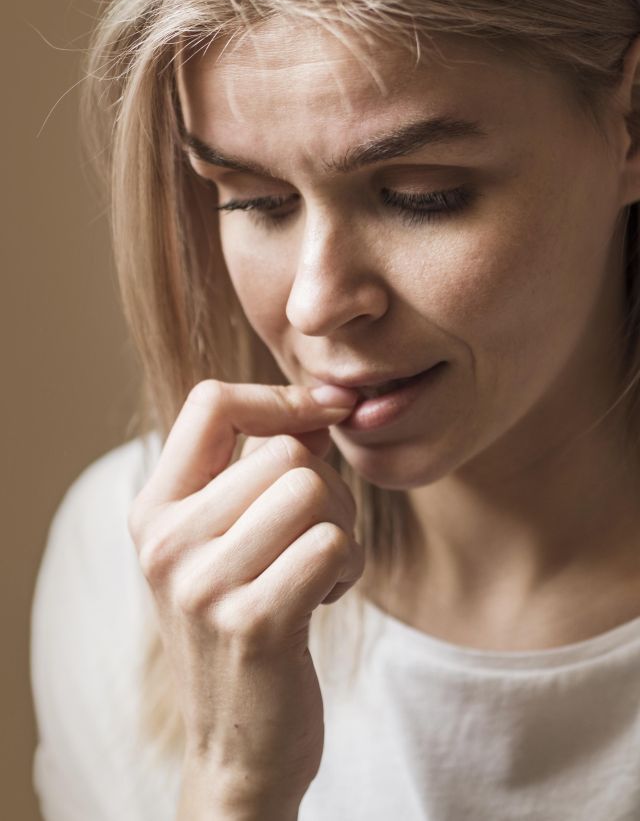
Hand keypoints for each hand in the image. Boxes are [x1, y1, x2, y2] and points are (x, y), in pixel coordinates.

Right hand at [128, 380, 363, 810]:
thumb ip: (264, 469)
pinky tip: (324, 596)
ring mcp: (204, 584)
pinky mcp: (254, 622)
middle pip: (287, 452)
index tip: (326, 413)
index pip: (211, 402)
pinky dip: (349, 565)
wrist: (237, 745)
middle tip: (315, 536)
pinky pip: (333, 544)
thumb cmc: (243, 626)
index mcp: (154, 510)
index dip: (280, 398)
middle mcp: (167, 541)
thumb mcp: (229, 543)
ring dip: (341, 528)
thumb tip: (321, 408)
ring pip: (315, 491)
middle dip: (328, 488)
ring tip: (317, 569)